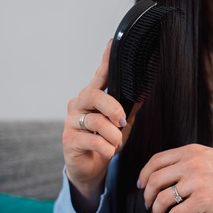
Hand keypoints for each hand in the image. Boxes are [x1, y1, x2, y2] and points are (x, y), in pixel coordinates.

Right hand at [62, 39, 128, 210]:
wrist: (89, 169)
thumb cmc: (104, 142)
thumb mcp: (121, 125)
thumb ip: (129, 109)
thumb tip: (143, 93)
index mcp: (90, 98)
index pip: (98, 77)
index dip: (105, 61)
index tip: (111, 43)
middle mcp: (77, 106)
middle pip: (94, 96)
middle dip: (113, 109)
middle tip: (122, 122)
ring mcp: (70, 123)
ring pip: (96, 122)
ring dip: (113, 136)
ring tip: (116, 143)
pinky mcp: (69, 141)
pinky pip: (93, 141)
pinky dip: (107, 148)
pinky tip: (108, 152)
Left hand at [138, 144, 212, 212]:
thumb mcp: (209, 156)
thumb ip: (188, 160)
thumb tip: (166, 173)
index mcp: (191, 151)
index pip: (156, 160)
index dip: (144, 174)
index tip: (141, 185)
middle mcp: (191, 164)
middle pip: (155, 179)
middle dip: (147, 195)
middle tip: (148, 204)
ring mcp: (196, 182)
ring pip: (162, 197)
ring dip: (156, 210)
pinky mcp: (202, 200)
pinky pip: (175, 212)